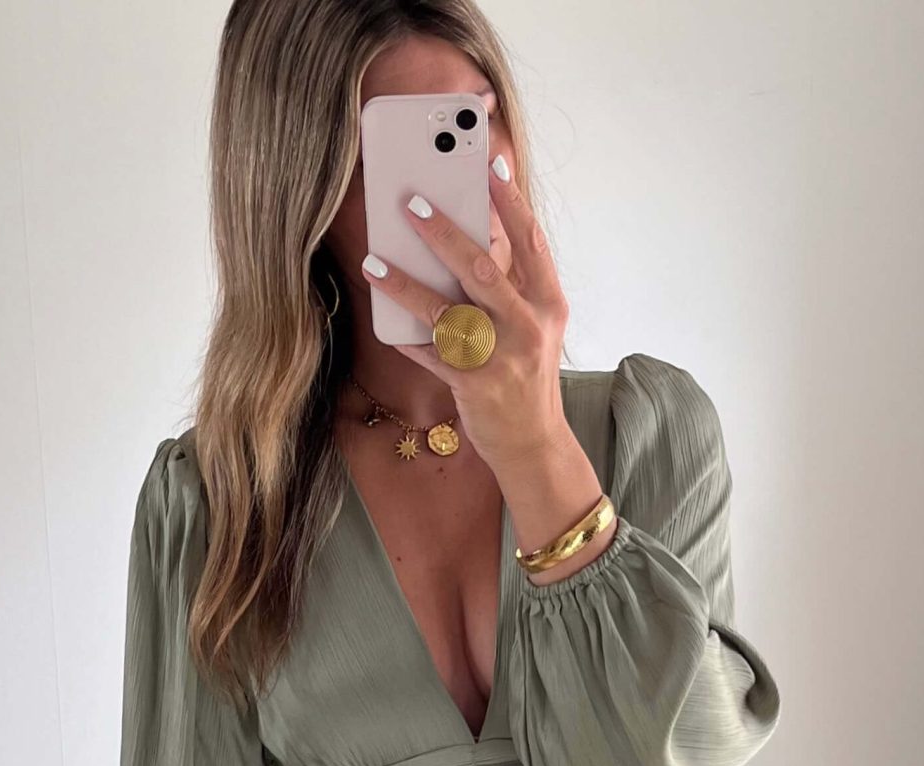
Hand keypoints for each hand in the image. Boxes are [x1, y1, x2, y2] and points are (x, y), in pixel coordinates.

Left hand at [360, 156, 570, 472]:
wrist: (534, 443)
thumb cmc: (526, 377)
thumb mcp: (534, 327)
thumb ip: (511, 287)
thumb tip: (469, 240)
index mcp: (549, 304)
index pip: (531, 241)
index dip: (509, 200)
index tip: (488, 163)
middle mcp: (528, 326)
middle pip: (482, 269)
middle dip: (444, 233)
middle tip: (412, 204)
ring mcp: (500, 357)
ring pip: (446, 311)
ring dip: (405, 284)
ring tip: (374, 261)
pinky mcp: (474, 385)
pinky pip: (430, 353)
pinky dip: (405, 337)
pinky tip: (385, 322)